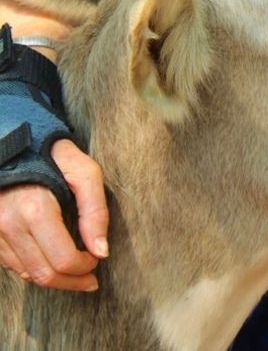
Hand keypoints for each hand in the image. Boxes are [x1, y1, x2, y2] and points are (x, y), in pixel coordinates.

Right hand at [0, 139, 109, 290]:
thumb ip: (96, 211)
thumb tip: (102, 251)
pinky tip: (51, 261)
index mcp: (35, 210)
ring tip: (74, 274)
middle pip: (43, 274)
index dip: (84, 268)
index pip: (62, 260)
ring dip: (53, 279)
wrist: (12, 142)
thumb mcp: (85, 172)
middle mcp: (8, 224)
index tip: (97, 261)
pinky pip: (11, 264)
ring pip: (25, 273)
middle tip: (90, 280)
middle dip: (72, 282)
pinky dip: (34, 268)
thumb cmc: (53, 155)